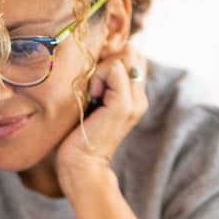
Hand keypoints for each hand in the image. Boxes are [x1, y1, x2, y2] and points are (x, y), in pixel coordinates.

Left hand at [55, 47, 148, 197]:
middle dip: (107, 59)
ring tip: (91, 94)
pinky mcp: (124, 105)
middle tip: (92, 85)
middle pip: (131, 53)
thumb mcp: (91, 101)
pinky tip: (90, 97)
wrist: (81, 165)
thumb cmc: (78, 135)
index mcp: (134, 96)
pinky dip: (97, 76)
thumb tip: (96, 55)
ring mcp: (135, 101)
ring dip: (101, 68)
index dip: (111, 58)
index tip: (94, 80)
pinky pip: (114, 68)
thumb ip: (100, 81)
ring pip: (123, 57)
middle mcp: (139, 97)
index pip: (131, 56)